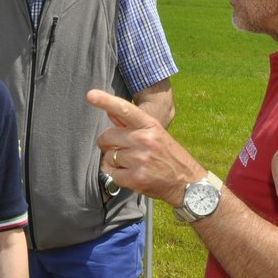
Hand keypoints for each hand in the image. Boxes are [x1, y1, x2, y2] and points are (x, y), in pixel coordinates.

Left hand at [87, 89, 202, 206]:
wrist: (186, 182)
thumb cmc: (168, 156)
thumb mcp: (155, 134)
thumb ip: (131, 124)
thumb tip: (110, 112)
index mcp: (150, 125)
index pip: (125, 110)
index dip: (106, 101)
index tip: (90, 95)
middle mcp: (145, 140)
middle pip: (108, 136)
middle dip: (107, 144)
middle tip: (118, 150)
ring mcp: (141, 159)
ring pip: (109, 157)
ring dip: (115, 163)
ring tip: (132, 165)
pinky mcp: (137, 178)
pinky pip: (113, 175)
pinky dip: (119, 177)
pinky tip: (133, 176)